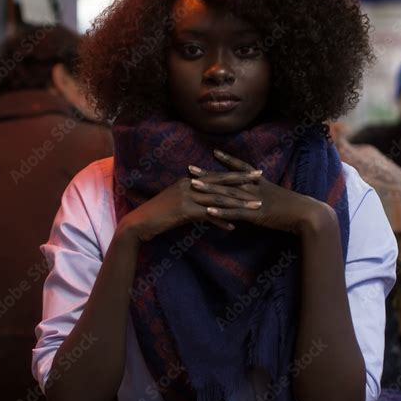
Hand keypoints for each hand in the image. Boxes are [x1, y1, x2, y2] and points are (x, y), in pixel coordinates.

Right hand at [116, 166, 263, 242]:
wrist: (140, 223)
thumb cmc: (158, 214)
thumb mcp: (178, 203)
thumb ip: (194, 200)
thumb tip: (209, 205)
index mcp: (189, 180)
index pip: (216, 176)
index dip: (235, 174)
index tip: (252, 172)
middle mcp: (189, 184)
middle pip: (220, 184)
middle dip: (242, 183)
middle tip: (261, 180)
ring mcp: (186, 196)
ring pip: (217, 199)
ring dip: (237, 204)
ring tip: (254, 207)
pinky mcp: (184, 210)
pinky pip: (207, 215)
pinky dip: (220, 222)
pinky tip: (232, 227)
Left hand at [193, 149, 324, 233]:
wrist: (307, 214)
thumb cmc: (294, 207)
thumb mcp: (278, 196)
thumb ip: (265, 194)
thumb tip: (255, 195)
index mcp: (260, 182)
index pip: (240, 167)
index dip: (227, 160)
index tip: (213, 152)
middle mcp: (254, 188)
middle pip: (227, 179)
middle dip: (207, 174)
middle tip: (190, 169)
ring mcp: (254, 200)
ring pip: (227, 194)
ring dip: (209, 190)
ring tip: (192, 186)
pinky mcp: (255, 215)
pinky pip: (235, 213)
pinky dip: (221, 212)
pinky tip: (207, 212)